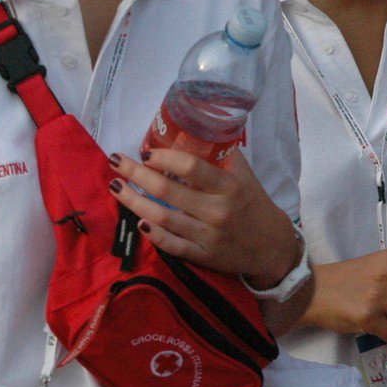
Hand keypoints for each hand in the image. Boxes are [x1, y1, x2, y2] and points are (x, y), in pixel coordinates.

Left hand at [107, 149, 298, 288]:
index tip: (146, 152)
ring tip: (116, 187)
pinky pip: (172, 245)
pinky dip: (153, 234)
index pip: (191, 167)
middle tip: (116, 161)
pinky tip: (138, 222)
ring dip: (134, 202)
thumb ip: (222, 154)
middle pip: (168, 191)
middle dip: (136, 174)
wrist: (271, 246)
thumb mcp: (244, 175)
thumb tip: (194, 130)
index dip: (164, 157)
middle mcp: (217, 211)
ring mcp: (207, 236)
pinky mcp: (202, 256)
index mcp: (229, 186)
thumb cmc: (253, 203)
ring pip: (163, 218)